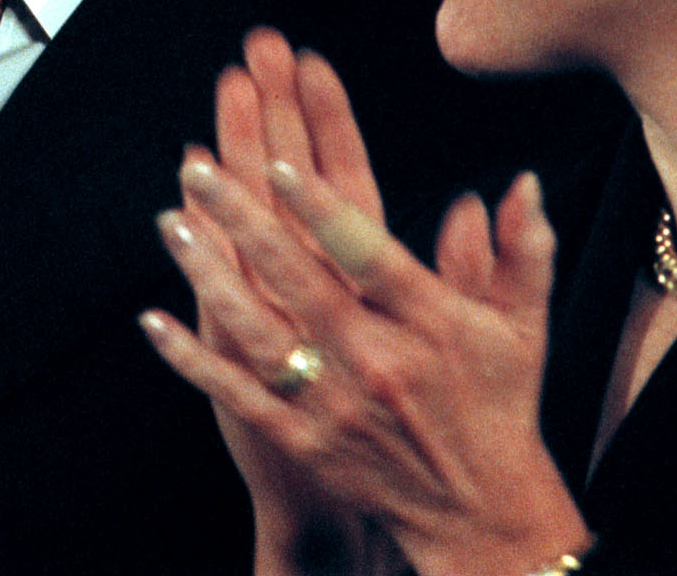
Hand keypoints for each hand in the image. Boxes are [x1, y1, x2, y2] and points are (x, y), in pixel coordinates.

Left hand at [142, 30, 589, 575]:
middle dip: (244, 221)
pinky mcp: (302, 439)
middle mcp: (375, 361)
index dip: (323, 209)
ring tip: (171, 223)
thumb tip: (524, 182)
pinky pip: (237, 393)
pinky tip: (152, 320)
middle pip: (298, 281)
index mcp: (428, 323)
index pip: (368, 255)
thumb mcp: (523, 325)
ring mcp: (332, 404)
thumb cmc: (498, 404)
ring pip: (257, 330)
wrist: (476, 512)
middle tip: (200, 169)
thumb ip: (523, 249)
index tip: (282, 164)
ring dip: (207, 275)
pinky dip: (191, 359)